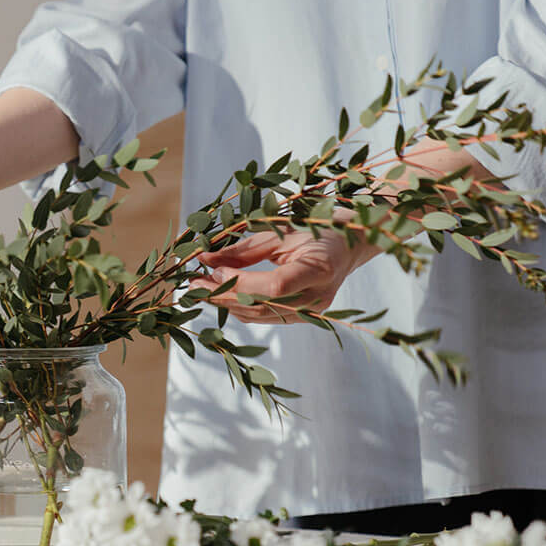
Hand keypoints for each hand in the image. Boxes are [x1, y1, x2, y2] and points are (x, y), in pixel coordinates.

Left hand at [190, 225, 377, 323]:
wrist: (352, 243)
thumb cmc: (319, 228)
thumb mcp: (282, 230)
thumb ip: (244, 248)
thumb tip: (205, 259)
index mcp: (320, 269)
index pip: (276, 287)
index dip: (241, 283)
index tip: (213, 270)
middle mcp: (318, 298)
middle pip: (263, 306)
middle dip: (223, 295)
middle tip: (193, 283)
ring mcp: (312, 312)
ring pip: (260, 316)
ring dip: (225, 304)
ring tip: (201, 288)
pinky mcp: (302, 317)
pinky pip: (265, 317)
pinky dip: (239, 307)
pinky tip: (220, 295)